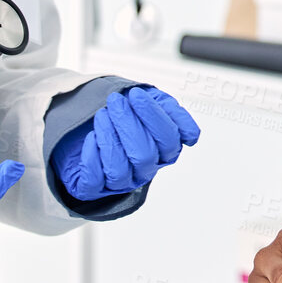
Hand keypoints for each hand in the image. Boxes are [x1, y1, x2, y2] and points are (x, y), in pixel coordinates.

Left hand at [51, 86, 199, 200]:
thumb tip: (190, 135)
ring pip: (119, 170)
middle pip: (144, 156)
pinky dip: (91, 157)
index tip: (136, 95)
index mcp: (165, 150)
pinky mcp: (95, 187)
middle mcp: (145, 169)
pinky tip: (91, 137)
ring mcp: (121, 181)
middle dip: (128, 125)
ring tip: (102, 115)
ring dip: (108, 138)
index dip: (153, 117)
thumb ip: (174, 113)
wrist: (101, 117)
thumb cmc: (130, 111)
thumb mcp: (155, 104)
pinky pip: (94, 181)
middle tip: (115, 102)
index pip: (169, 140)